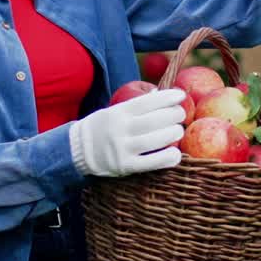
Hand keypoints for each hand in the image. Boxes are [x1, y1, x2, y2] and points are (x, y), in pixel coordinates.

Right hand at [70, 87, 185, 177]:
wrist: (78, 150)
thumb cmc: (104, 127)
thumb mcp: (115, 111)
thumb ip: (136, 104)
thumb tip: (160, 94)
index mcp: (118, 112)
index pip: (146, 102)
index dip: (167, 98)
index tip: (181, 95)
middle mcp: (120, 129)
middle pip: (153, 120)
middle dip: (173, 115)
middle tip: (181, 114)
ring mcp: (122, 148)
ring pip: (154, 140)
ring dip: (172, 134)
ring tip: (179, 130)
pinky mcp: (125, 166)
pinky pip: (150, 163)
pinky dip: (166, 158)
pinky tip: (176, 154)